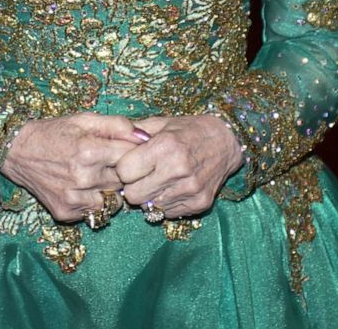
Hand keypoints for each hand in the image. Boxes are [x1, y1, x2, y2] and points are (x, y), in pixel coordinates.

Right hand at [1, 112, 146, 221]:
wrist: (19, 152)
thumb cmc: (55, 132)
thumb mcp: (85, 119)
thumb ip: (117, 125)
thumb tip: (145, 137)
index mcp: (89, 150)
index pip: (130, 156)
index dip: (130, 151)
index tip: (125, 148)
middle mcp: (83, 178)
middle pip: (124, 179)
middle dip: (120, 170)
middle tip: (106, 160)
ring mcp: (74, 199)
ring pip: (113, 199)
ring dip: (109, 188)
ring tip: (95, 174)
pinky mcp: (66, 213)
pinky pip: (95, 211)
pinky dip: (94, 201)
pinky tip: (82, 187)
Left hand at [115, 114, 242, 217]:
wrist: (225, 142)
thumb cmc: (188, 130)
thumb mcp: (161, 123)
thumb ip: (134, 133)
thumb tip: (111, 144)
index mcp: (165, 146)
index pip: (125, 172)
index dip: (124, 168)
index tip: (131, 163)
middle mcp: (178, 169)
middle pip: (133, 195)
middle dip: (133, 186)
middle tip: (141, 175)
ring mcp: (190, 190)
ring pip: (149, 207)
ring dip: (149, 196)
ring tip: (158, 180)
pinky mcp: (199, 204)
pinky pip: (168, 213)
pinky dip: (165, 202)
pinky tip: (172, 187)